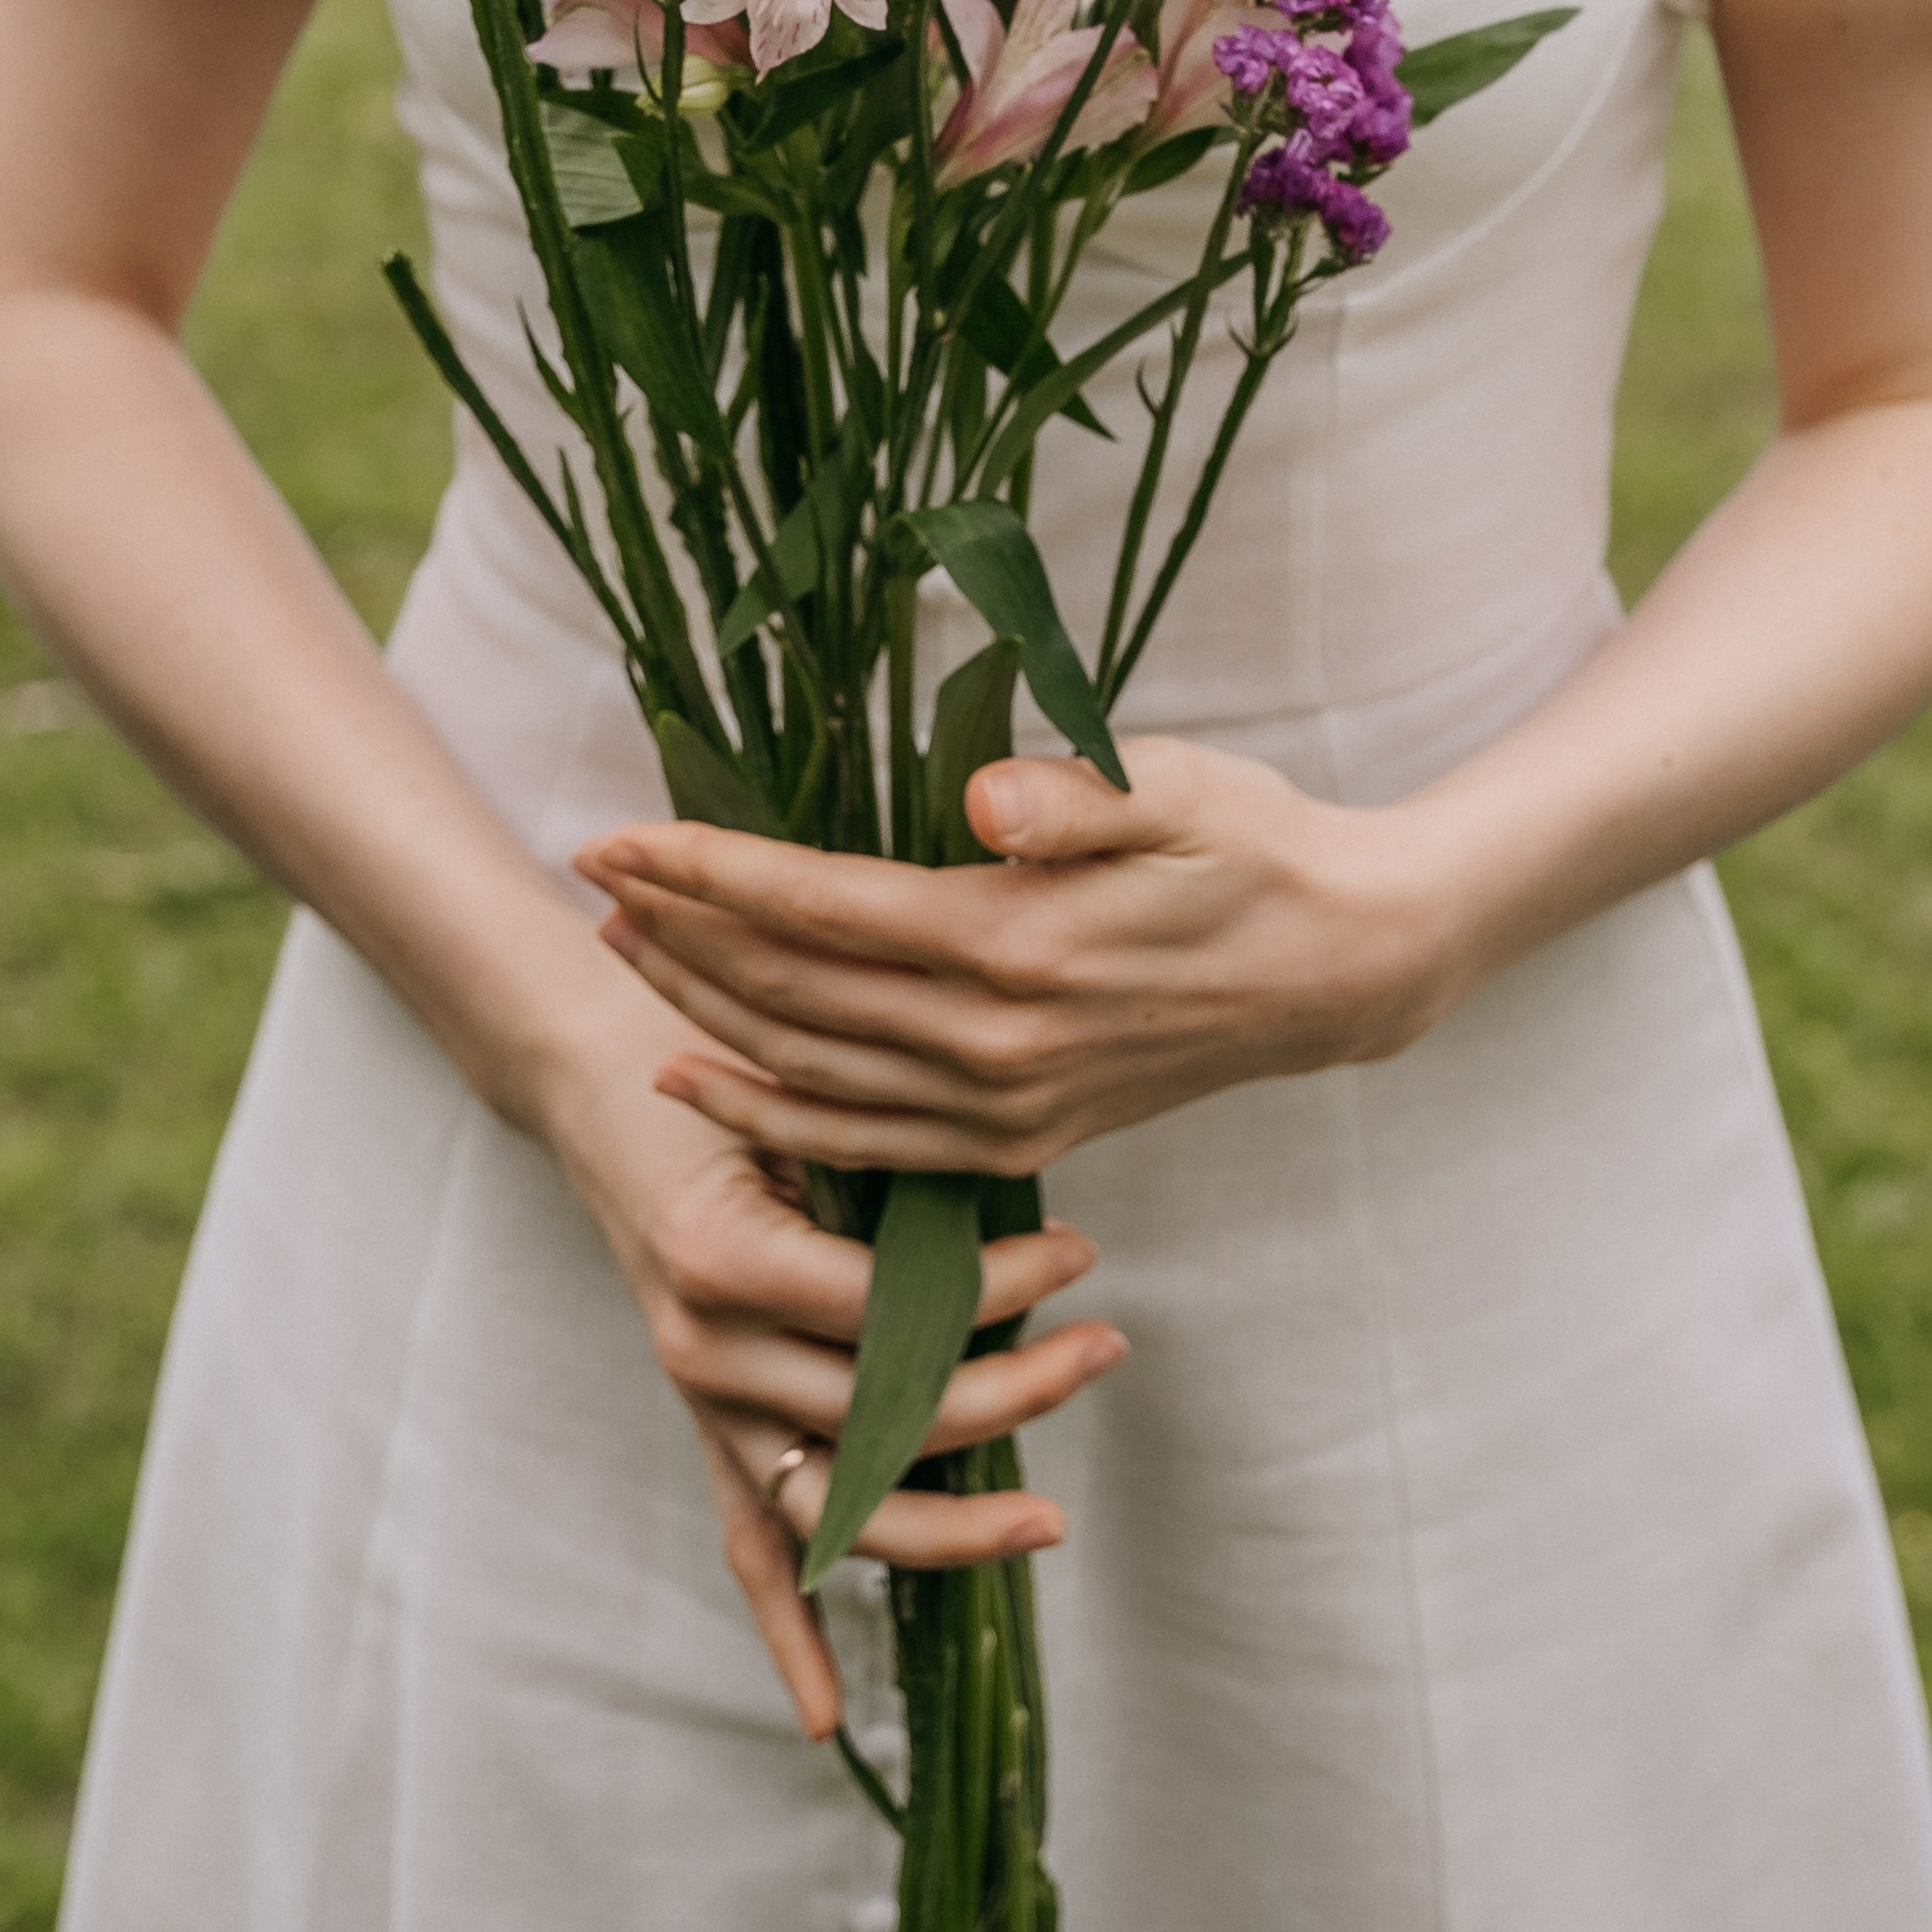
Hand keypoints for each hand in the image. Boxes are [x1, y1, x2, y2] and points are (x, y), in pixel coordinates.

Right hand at [535, 1027, 1125, 1738]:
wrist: (607, 1090)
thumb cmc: (719, 1077)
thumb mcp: (797, 1101)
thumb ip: (883, 1167)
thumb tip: (1022, 1203)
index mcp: (727, 1258)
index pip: (890, 1312)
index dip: (996, 1291)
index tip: (1080, 1249)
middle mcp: (707, 1348)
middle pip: (884, 1419)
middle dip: (1013, 1393)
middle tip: (1108, 1347)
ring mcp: (704, 1403)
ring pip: (840, 1507)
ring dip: (955, 1524)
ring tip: (1052, 1519)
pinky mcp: (709, 1430)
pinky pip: (749, 1548)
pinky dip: (786, 1634)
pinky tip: (828, 1719)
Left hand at [574, 737, 1463, 1181]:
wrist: (1340, 970)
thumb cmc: (1254, 846)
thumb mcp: (1181, 789)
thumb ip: (1074, 797)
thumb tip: (983, 798)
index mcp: (1015, 942)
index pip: (816, 907)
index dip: (704, 869)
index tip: (615, 833)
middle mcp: (992, 1040)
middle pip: (787, 991)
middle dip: (675, 932)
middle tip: (590, 877)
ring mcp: (1002, 1104)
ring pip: (807, 1068)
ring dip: (700, 1014)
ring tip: (620, 955)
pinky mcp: (1018, 1138)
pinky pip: (864, 1142)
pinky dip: (771, 1112)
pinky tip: (704, 1078)